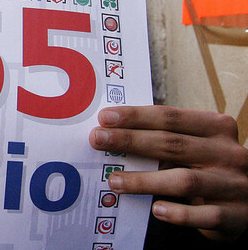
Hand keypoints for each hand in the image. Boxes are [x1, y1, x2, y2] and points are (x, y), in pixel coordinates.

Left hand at [90, 105, 247, 240]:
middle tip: (98, 140)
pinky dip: (179, 213)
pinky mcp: (236, 215)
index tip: (106, 118)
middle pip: (172, 144)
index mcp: (217, 128)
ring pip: (184, 180)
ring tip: (114, 181)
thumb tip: (116, 133)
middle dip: (131, 141)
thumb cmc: (213, 165)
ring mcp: (234, 184)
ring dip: (144, 181)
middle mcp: (228, 153)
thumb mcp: (199, 145)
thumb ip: (169, 139)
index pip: (171, 117)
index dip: (137, 116)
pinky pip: (204, 215)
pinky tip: (156, 210)